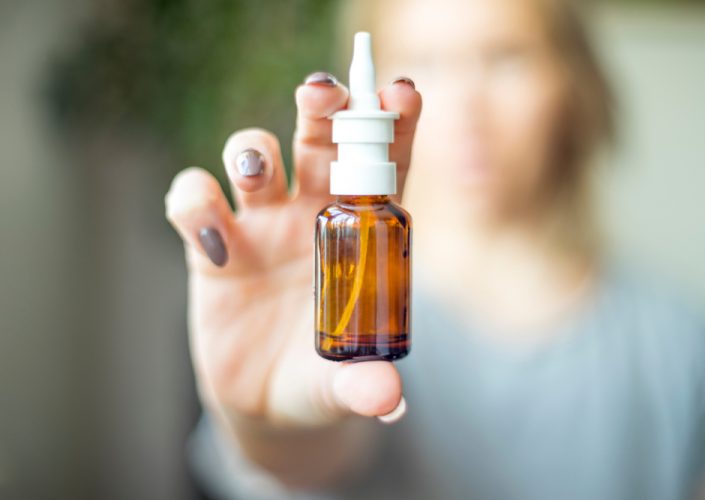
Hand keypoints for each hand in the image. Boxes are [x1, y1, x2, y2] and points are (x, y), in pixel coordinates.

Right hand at [165, 73, 420, 431]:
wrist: (268, 401)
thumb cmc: (320, 380)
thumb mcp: (342, 387)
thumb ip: (363, 387)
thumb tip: (386, 398)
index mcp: (360, 233)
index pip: (383, 165)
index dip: (393, 125)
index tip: (402, 94)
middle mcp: (311, 215)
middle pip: (317, 140)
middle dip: (321, 109)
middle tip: (324, 92)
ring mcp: (260, 226)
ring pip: (252, 155)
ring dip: (252, 150)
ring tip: (258, 174)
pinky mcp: (210, 246)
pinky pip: (193, 200)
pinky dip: (195, 203)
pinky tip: (214, 239)